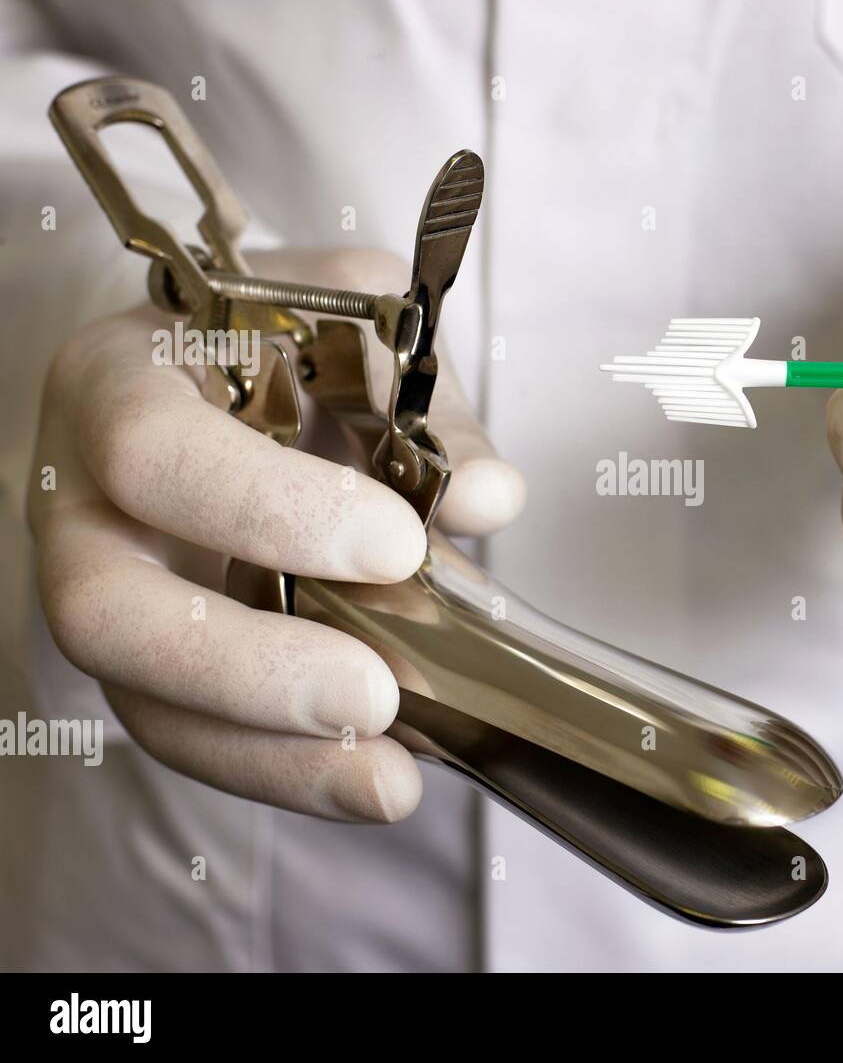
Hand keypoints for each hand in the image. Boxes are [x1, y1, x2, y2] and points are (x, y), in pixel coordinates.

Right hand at [28, 248, 524, 816]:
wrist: (229, 374)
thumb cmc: (282, 345)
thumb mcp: (354, 332)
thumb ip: (423, 409)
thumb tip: (488, 499)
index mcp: (120, 386)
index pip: (156, 453)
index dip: (270, 509)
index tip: (396, 545)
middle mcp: (84, 503)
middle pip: (108, 613)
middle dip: (247, 669)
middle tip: (375, 695)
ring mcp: (109, 595)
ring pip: (145, 704)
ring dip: (271, 757)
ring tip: (388, 780)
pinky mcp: (150, 666)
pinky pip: (196, 737)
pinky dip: (287, 769)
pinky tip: (373, 776)